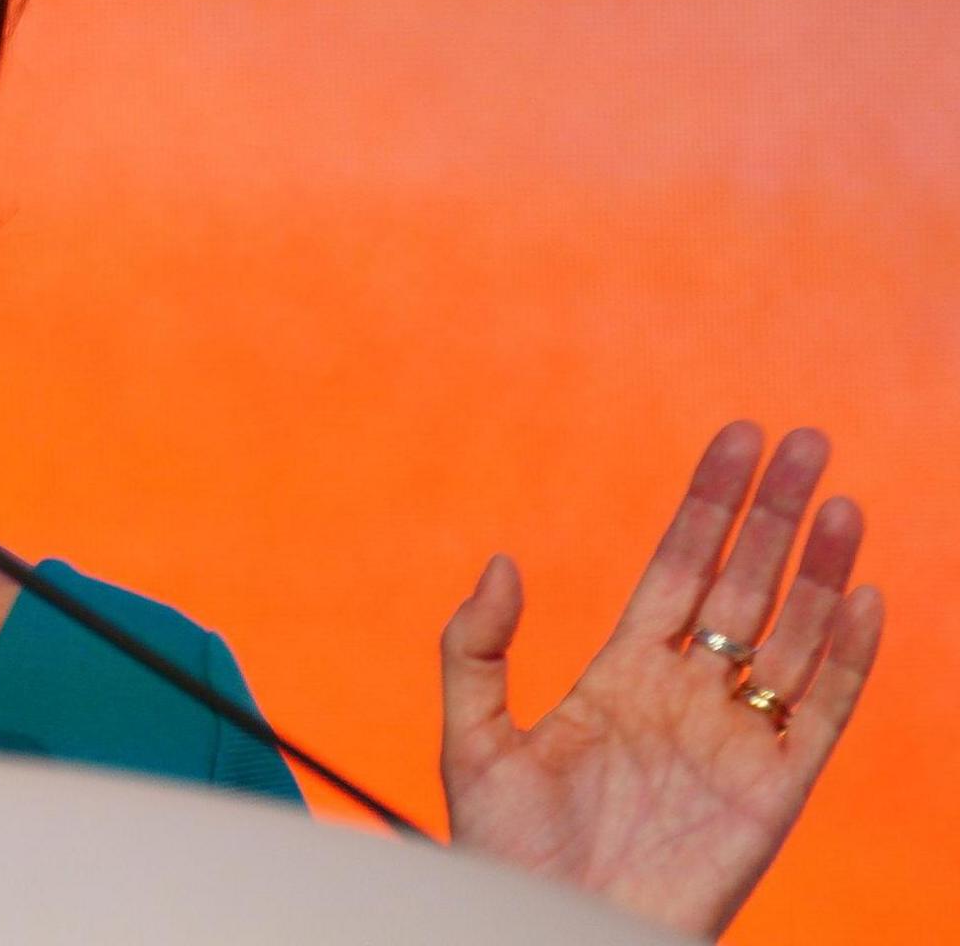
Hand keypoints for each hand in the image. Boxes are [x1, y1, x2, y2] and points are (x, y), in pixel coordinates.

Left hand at [437, 421, 883, 937]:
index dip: (709, 504)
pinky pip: (821, 713)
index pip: (679, 569)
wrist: (549, 932)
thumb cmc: (508, 852)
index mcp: (622, 675)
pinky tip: (862, 598)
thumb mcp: (473, 740)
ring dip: (819, 571)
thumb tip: (502, 561)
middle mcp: (687, 696)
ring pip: (793, 637)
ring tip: (839, 501)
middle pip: (745, 586)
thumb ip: (476, 649)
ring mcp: (734, 741)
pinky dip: (846, 658)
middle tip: (804, 440)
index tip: (738, 438)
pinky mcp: (772, 792)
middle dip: (774, 514)